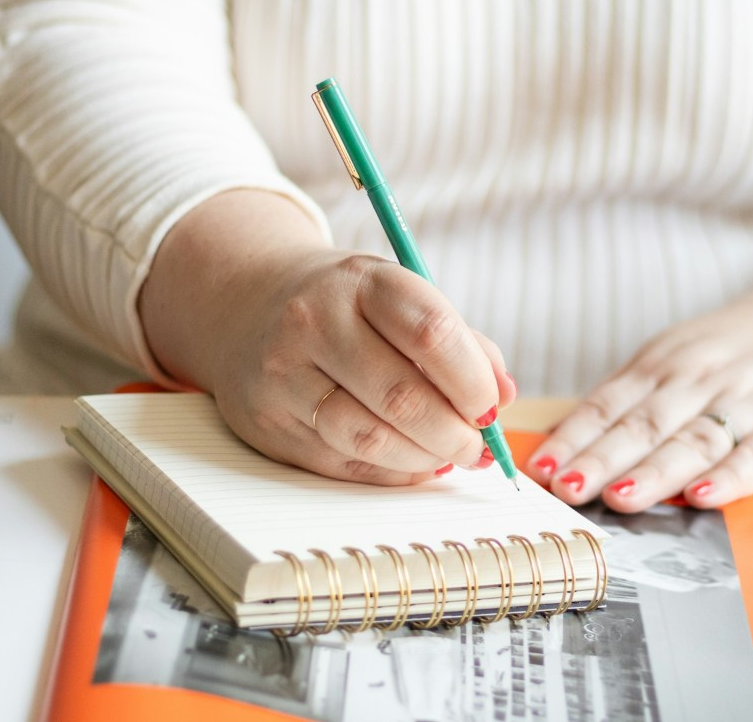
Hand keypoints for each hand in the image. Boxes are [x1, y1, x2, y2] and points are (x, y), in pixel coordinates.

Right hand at [140, 190, 515, 484]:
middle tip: (478, 447)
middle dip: (455, 433)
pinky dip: (390, 472)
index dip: (473, 382)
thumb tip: (504, 396)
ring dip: (424, 459)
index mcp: (362, 281)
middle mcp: (315, 322)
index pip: (431, 334)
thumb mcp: (403, 299)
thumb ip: (462, 342)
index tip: (491, 408)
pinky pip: (343, 464)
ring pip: (370, 438)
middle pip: (402, 396)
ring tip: (448, 456)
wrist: (248, 306)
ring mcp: (285, 375)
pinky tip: (411, 462)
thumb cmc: (349, 307)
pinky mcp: (268, 423)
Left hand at [526, 233, 752, 510]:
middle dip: (602, 458)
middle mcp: (701, 379)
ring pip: (694, 441)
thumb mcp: (679, 354)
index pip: (610, 404)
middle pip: (644, 424)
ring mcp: (748, 402)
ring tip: (618, 498)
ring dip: (654, 472)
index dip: (574, 437)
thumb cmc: (739, 349)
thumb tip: (568, 439)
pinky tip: (703, 496)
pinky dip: (730, 477)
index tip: (541, 469)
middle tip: (566, 488)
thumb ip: (631, 396)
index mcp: (666, 362)